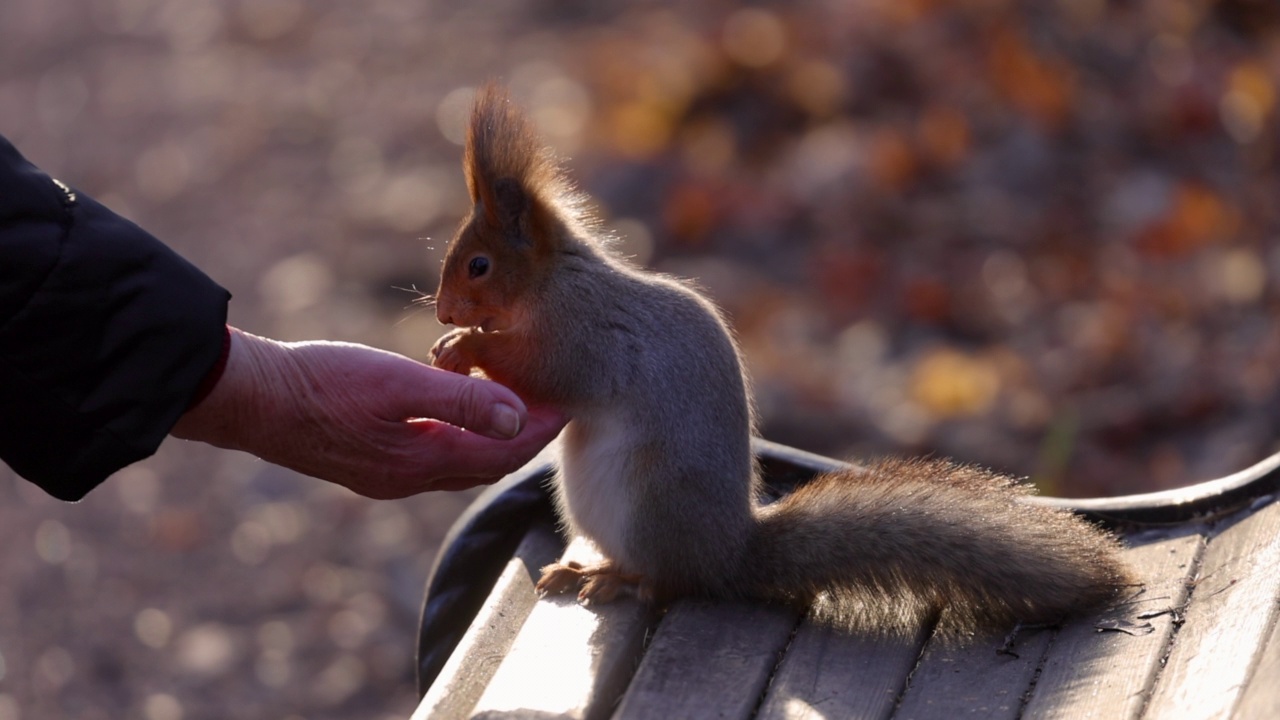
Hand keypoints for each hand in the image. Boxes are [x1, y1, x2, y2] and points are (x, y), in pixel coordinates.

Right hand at [171, 328, 566, 497]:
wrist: (251, 399)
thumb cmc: (322, 384)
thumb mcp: (397, 383)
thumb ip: (460, 401)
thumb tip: (518, 416)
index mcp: (421, 463)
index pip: (502, 452)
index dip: (539, 429)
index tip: (567, 404)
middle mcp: (407, 480)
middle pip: (486, 464)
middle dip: (522, 438)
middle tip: (550, 406)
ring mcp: (385, 476)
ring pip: (458, 462)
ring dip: (489, 438)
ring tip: (511, 403)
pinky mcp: (367, 463)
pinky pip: (429, 457)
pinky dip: (454, 436)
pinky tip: (450, 408)